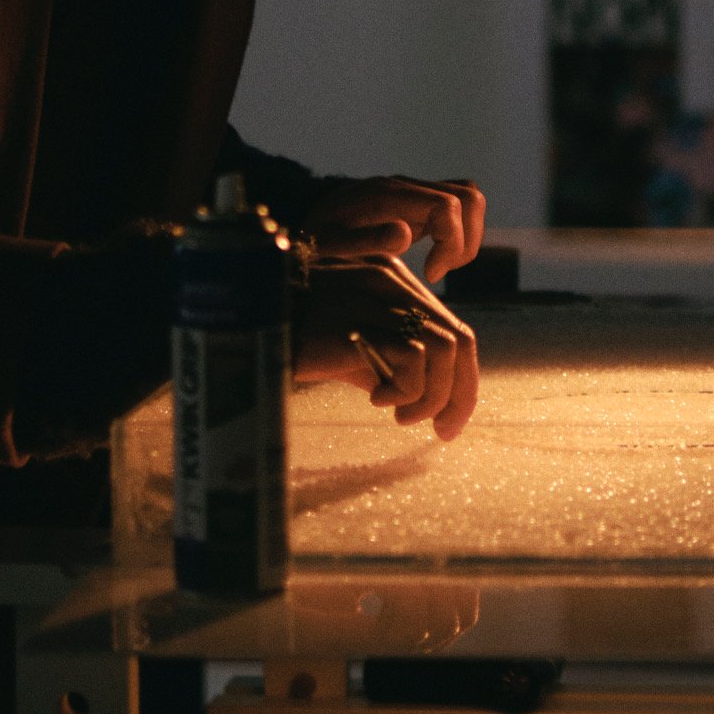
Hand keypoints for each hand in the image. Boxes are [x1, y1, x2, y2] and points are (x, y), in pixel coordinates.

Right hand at [294, 258, 479, 441]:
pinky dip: (404, 389)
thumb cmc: (299, 336)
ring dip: (430, 395)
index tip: (450, 420)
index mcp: (396, 282)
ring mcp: (378, 298)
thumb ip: (392, 361)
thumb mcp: (352, 346)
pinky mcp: (359, 321)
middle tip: (443, 430)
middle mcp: (394, 283)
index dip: (463, 379)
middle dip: (459, 394)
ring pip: (442, 350)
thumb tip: (426, 400)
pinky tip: (376, 401)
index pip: (453, 330)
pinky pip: (410, 358)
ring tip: (400, 414)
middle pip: (458, 340)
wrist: (251, 322)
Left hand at [304, 176, 484, 283]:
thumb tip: (405, 235)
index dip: (451, 243)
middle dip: (465, 240)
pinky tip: (435, 258)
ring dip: (467, 236)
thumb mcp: (325, 246)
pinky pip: (458, 207)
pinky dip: (459, 233)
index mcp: (386, 195)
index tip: (431, 275)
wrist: (304, 224)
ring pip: (469, 198)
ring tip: (440, 266)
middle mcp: (406, 186)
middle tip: (438, 272)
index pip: (447, 206)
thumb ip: (362, 241)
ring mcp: (415, 191)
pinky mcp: (418, 202)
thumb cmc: (311, 240)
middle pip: (468, 197)